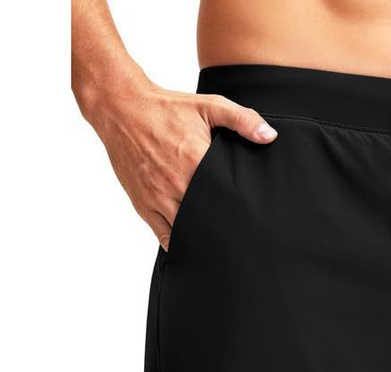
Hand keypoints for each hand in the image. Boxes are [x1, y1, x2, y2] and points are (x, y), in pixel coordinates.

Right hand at [85, 77, 276, 249]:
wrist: (121, 108)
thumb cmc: (167, 108)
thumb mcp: (208, 106)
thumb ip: (242, 120)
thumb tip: (269, 137)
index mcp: (195, 161)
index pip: (225, 197)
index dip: (239, 210)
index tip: (252, 218)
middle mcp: (176, 184)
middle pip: (207, 218)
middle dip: (224, 228)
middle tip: (241, 238)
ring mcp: (158, 197)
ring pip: (187, 231)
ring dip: (203, 238)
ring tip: (221, 244)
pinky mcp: (144, 205)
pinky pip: (164, 235)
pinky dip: (180, 244)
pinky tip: (195, 245)